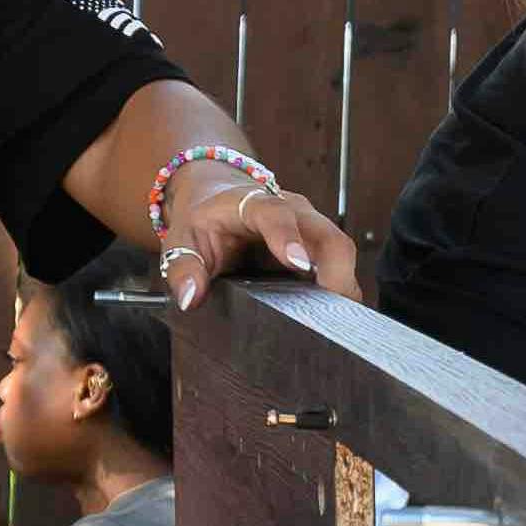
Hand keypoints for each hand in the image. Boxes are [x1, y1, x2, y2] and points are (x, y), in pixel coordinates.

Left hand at [156, 163, 354, 311]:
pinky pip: (340, 270)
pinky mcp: (320, 249)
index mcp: (254, 203)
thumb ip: (184, 268)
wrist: (219, 202)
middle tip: (328, 313)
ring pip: (342, 255)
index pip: (276, 213)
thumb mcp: (183, 240)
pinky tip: (330, 319)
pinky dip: (339, 293)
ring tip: (333, 323)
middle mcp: (294, 212)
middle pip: (329, 237)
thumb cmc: (204, 221)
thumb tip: (191, 297)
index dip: (289, 237)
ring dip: (342, 289)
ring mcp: (312, 230)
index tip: (298, 264)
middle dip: (336, 274)